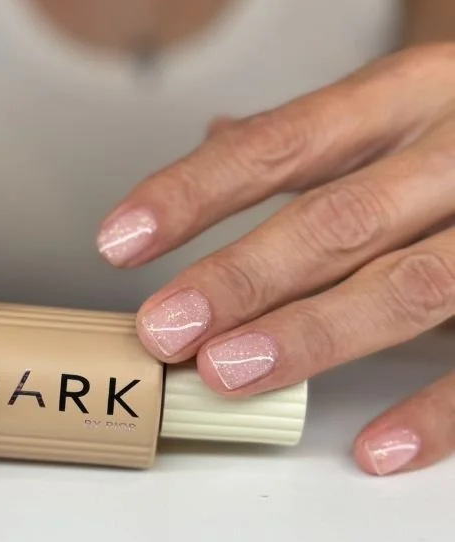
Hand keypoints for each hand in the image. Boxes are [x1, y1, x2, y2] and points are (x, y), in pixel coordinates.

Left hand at [98, 43, 454, 476]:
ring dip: (313, 335)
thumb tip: (219, 138)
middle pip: (341, 218)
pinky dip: (438, 409)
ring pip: (412, 285)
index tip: (118, 242)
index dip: (195, 192)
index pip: (285, 141)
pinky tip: (375, 447)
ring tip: (228, 374)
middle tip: (164, 328)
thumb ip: (327, 136)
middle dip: (243, 277)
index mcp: (416, 93)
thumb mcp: (415, 106)